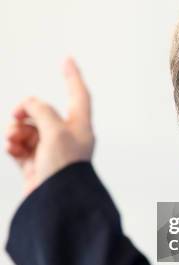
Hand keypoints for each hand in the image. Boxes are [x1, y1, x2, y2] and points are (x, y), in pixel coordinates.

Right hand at [4, 57, 95, 196]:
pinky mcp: (35, 165)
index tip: (66, 59)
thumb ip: (42, 110)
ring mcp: (50, 152)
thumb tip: (30, 104)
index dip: (72, 76)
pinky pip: (20, 146)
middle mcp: (67, 138)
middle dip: (26, 112)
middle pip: (44, 112)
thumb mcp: (55, 131)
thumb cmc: (63, 168)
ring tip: (13, 138)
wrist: (56, 205)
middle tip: (17, 116)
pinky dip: (13, 144)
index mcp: (80, 127)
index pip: (79, 95)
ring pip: (28, 129)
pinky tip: (11, 147)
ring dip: (16, 130)